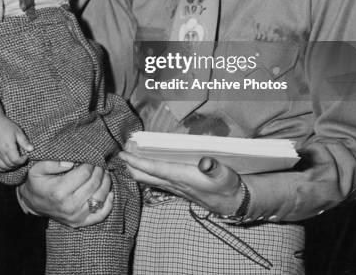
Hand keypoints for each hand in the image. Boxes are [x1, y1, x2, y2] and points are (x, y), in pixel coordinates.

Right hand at [0, 115, 33, 171]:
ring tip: (14, 163)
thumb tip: (32, 149)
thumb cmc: (5, 125)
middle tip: (21, 159)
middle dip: (17, 164)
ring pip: (1, 167)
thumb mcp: (17, 131)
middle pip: (9, 165)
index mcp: (8, 147)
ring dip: (9, 168)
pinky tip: (4, 166)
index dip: (22, 161)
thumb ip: (24, 141)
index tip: (26, 156)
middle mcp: (0, 152)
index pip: (16, 161)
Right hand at [19, 161, 113, 226]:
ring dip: (106, 182)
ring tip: (104, 173)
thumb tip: (71, 162)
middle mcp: (69, 206)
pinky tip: (110, 192)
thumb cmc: (37, 183)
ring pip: (101, 196)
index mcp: (59, 191)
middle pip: (94, 183)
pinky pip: (101, 215)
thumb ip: (52, 163)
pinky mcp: (80, 222)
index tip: (91, 157)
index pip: (85, 173)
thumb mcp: (37, 169)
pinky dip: (109, 203)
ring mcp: (76, 216)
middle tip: (99, 163)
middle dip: (100, 170)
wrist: (33, 203)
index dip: (91, 163)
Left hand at [119, 151, 242, 213]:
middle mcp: (174, 183)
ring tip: (130, 156)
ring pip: (149, 180)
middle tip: (122, 152)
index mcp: (182, 177)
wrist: (233, 204)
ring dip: (137, 169)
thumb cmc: (228, 187)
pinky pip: (156, 181)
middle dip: (131, 165)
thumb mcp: (224, 175)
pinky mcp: (178, 188)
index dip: (137, 161)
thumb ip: (213, 167)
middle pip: (145, 176)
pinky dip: (146, 172)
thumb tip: (204, 161)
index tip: (123, 154)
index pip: (153, 169)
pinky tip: (146, 166)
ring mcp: (174, 187)